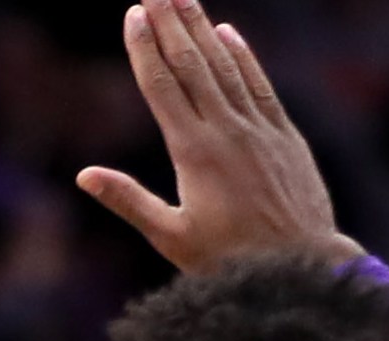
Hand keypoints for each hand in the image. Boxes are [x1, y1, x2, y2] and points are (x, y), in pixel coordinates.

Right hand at [78, 0, 360, 272]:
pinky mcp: (285, 137)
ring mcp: (259, 130)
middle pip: (192, 64)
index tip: (132, 14)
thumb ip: (130, 201)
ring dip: (201, 28)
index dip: (144, 48)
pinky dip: (243, 56)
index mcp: (194, 153)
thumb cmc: (231, 261)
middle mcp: (226, 131)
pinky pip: (259, 85)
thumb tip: (84, 176)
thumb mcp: (172, 238)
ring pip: (225, 66)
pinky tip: (228, 33)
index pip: (163, 86)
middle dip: (169, 22)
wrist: (304, 268)